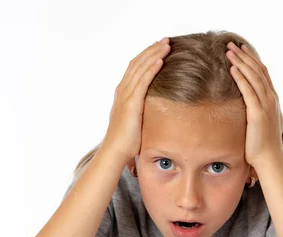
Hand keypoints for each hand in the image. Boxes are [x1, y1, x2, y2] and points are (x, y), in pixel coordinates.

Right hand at [102, 38, 170, 158]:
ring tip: (166, 45)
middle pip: (138, 63)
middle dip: (152, 50)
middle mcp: (122, 90)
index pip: (135, 67)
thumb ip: (141, 109)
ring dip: (154, 55)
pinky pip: (142, 82)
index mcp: (123, 93)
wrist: (115, 151)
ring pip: (140, 68)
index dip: (146, 55)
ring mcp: (125, 96)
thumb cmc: (126, 140)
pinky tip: (160, 61)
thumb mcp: (135, 119)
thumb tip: (153, 109)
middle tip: (165, 40)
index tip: (159, 47)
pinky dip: (151, 69)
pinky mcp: (131, 103)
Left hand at [226, 42, 282, 166]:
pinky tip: (232, 68)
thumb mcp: (261, 123)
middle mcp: (271, 99)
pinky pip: (248, 91)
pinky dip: (241, 78)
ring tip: (229, 51)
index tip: (242, 49)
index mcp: (272, 100)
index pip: (262, 73)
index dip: (252, 59)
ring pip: (253, 77)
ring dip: (241, 62)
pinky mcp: (257, 113)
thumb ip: (256, 111)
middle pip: (258, 71)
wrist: (269, 158)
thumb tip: (247, 108)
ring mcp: (266, 105)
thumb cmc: (263, 144)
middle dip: (244, 56)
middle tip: (232, 44)